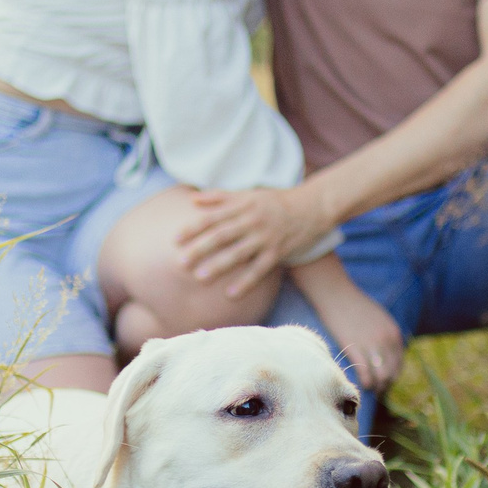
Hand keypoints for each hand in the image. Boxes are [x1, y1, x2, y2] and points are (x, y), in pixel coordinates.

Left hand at [178, 186, 330, 297]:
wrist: (312, 206)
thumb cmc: (276, 200)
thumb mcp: (249, 193)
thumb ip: (220, 197)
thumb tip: (193, 200)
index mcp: (242, 205)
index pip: (213, 217)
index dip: (193, 228)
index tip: (175, 240)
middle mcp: (252, 221)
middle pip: (222, 235)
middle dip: (200, 249)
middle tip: (180, 263)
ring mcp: (266, 237)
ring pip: (239, 253)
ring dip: (219, 266)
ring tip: (200, 277)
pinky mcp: (278, 252)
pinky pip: (260, 269)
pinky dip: (246, 282)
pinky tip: (230, 295)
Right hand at [306, 273, 404, 390]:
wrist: (335, 293)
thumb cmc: (353, 305)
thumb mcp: (379, 319)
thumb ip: (385, 336)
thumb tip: (384, 356)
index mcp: (394, 333)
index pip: (399, 364)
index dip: (392, 377)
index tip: (383, 383)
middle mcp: (387, 340)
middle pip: (392, 373)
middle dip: (385, 385)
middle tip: (376, 391)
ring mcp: (371, 344)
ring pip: (381, 376)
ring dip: (377, 387)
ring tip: (369, 390)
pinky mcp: (354, 347)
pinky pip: (365, 373)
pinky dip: (366, 383)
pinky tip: (362, 385)